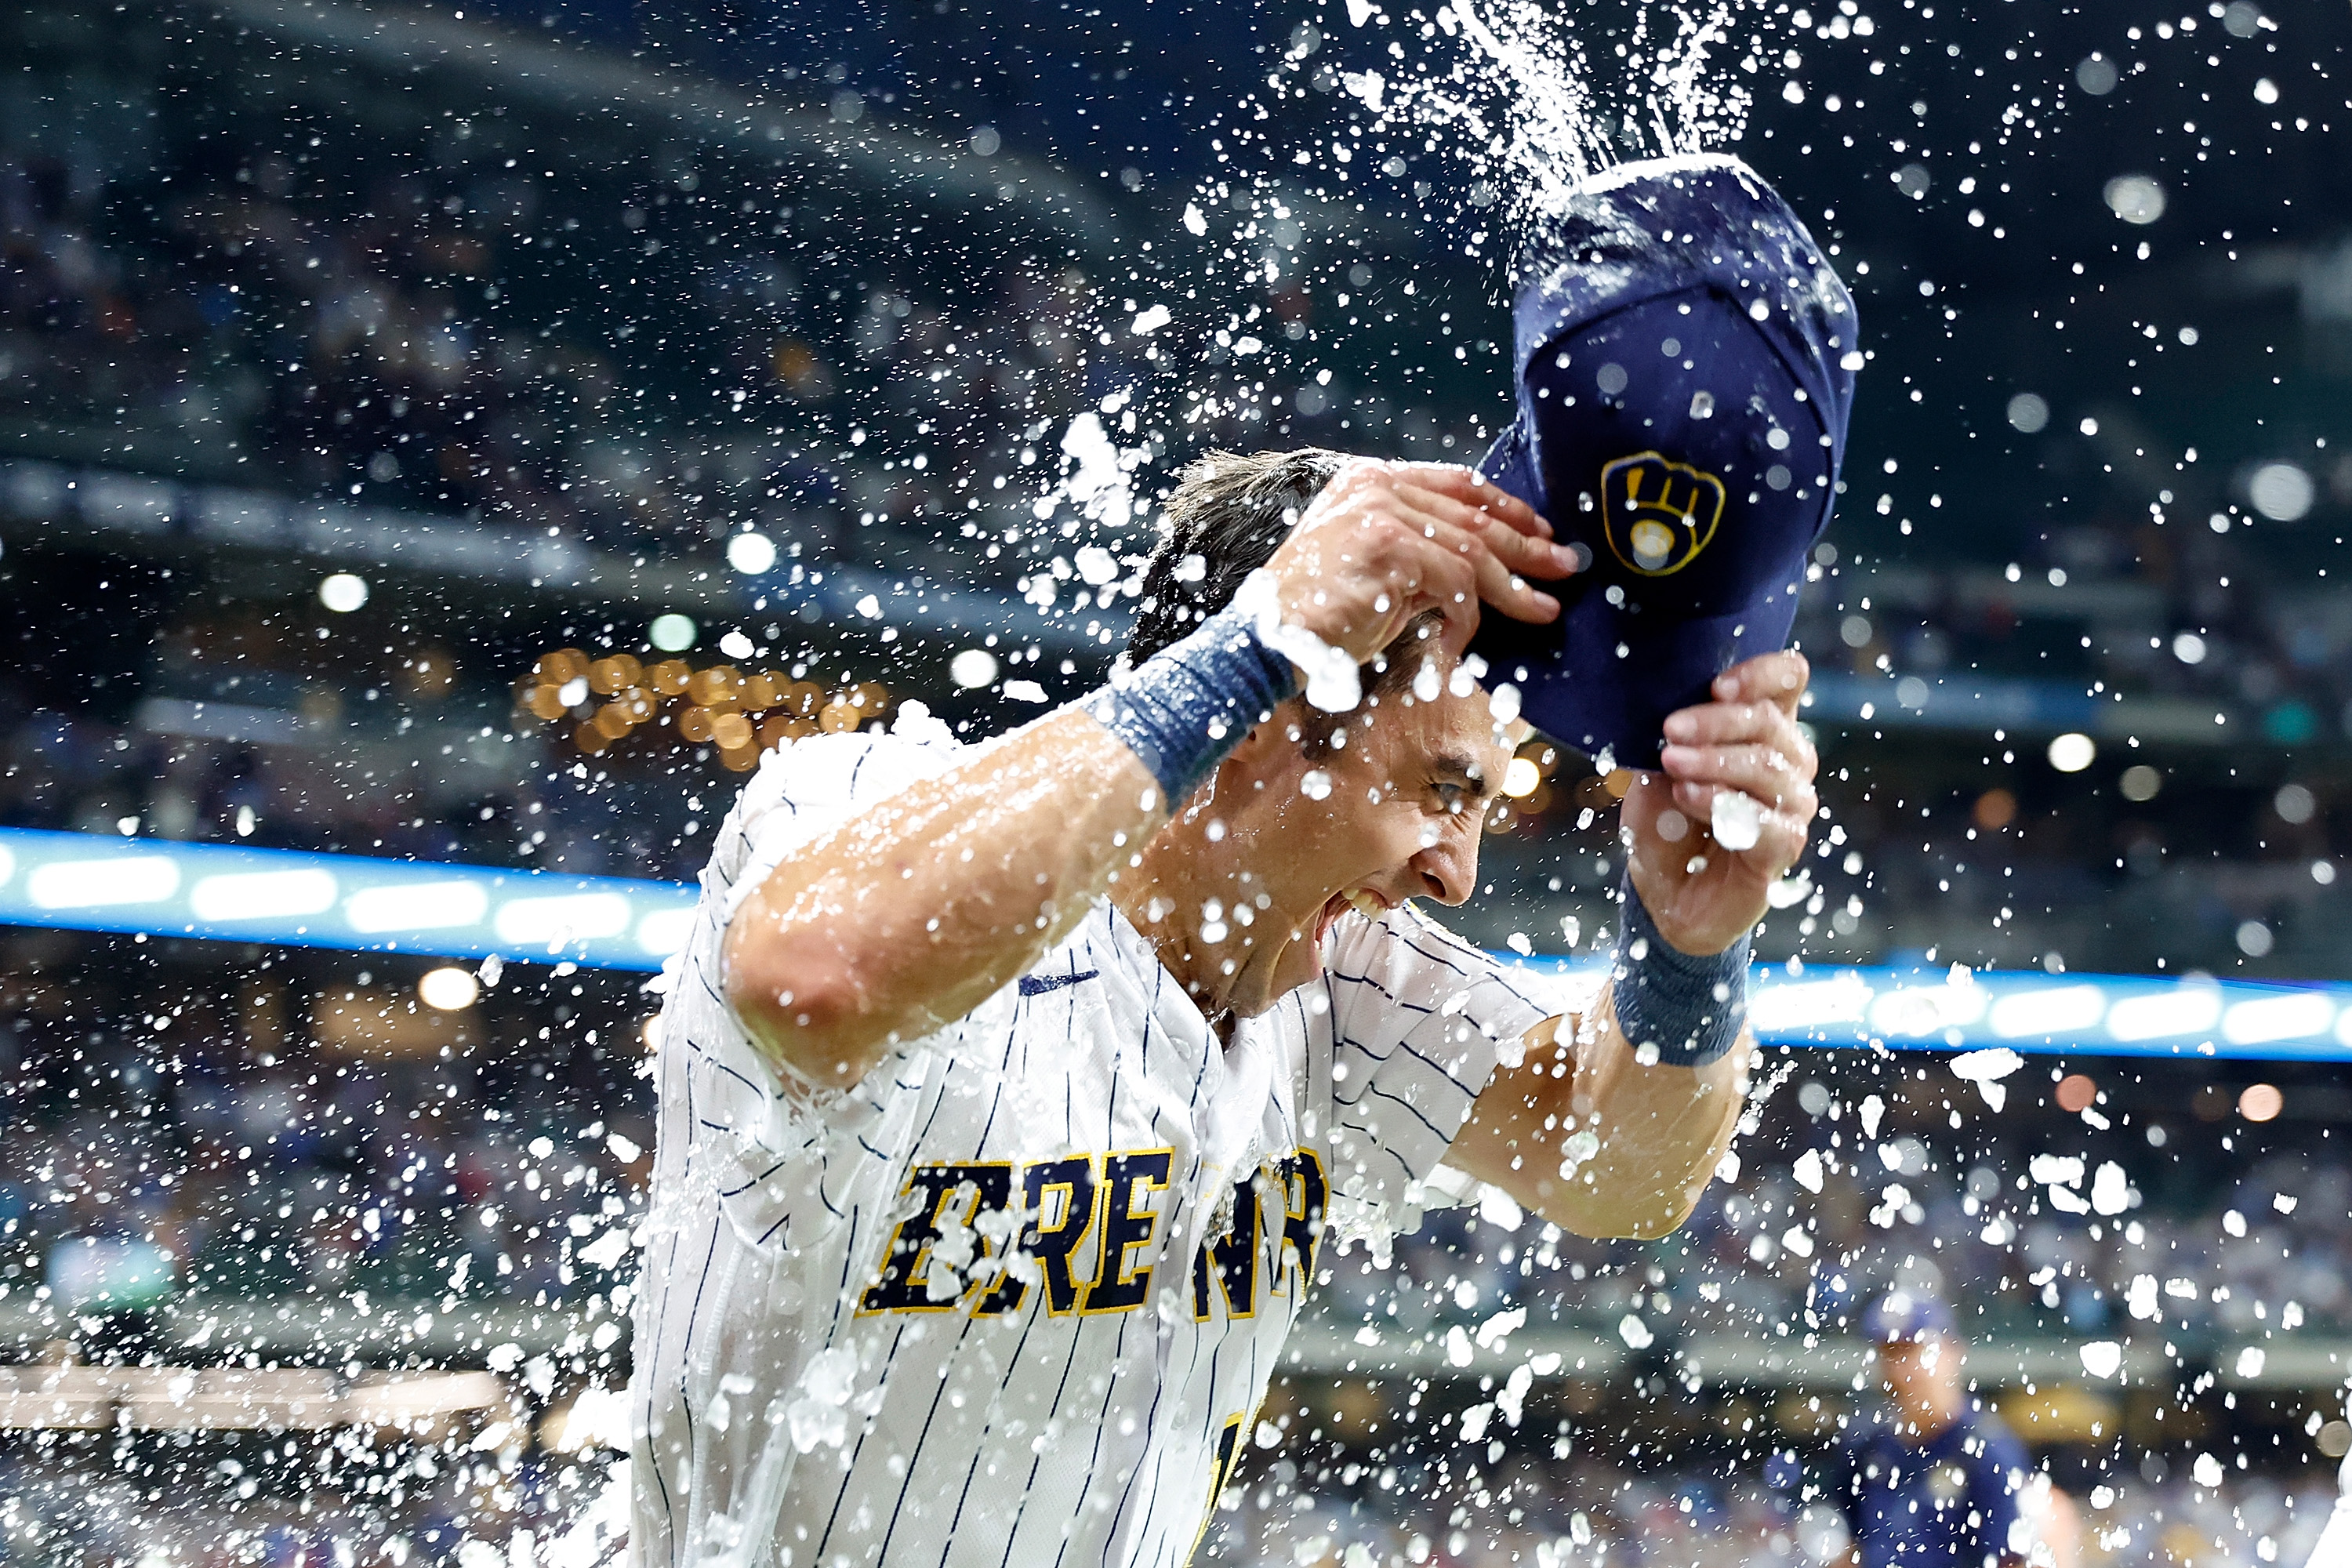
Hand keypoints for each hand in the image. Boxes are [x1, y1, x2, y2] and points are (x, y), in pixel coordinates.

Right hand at [1260, 460, 1578, 665]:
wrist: (1267, 640)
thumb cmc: (1315, 615)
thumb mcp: (1372, 569)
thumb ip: (1418, 554)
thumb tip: (1482, 569)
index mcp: (1369, 481)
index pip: (1455, 483)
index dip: (1506, 506)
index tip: (1540, 530)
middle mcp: (1376, 486)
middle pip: (1474, 514)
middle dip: (1527, 545)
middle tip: (1565, 568)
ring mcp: (1383, 512)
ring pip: (1473, 551)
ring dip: (1513, 588)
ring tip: (1543, 610)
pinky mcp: (1391, 547)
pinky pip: (1455, 584)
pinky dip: (1467, 619)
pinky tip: (1460, 644)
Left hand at [1620, 651, 1817, 955]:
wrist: (1666, 889)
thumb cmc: (1667, 819)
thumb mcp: (1657, 769)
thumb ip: (1673, 738)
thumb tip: (1670, 710)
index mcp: (1765, 727)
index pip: (1788, 679)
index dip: (1761, 674)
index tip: (1716, 685)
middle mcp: (1790, 761)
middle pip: (1771, 722)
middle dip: (1715, 722)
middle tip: (1670, 730)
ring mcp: (1793, 804)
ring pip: (1769, 767)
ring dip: (1715, 761)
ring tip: (1672, 763)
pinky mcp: (1785, 846)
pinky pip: (1769, 820)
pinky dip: (1724, 802)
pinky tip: (1690, 796)